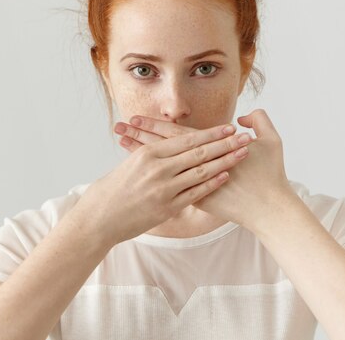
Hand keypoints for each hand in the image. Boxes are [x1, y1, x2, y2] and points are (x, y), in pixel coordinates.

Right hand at [78, 123, 251, 244]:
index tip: (229, 128)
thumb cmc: (115, 189)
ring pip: (201, 172)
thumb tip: (174, 144)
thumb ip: (154, 153)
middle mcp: (158, 169)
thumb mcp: (132, 163)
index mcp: (149, 153)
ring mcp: (163, 189)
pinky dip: (212, 184)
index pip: (187, 139)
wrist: (100, 217)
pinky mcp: (167, 208)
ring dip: (225, 162)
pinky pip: (195, 194)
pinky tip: (225, 176)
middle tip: (245, 137)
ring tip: (242, 155)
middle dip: (225, 144)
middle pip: (199, 153)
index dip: (211, 134)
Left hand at [114, 109, 298, 229]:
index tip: (135, 118)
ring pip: (163, 168)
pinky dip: (156, 178)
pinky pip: (169, 187)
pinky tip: (141, 170)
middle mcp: (196, 170)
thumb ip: (259, 123)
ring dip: (141, 155)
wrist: (270, 211)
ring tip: (122, 144)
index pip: (175, 135)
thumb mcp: (272, 143)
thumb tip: (242, 119)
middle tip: (119, 127)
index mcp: (209, 153)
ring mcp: (194, 187)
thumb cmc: (271, 177)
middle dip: (139, 138)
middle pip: (162, 150)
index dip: (154, 126)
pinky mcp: (196, 201)